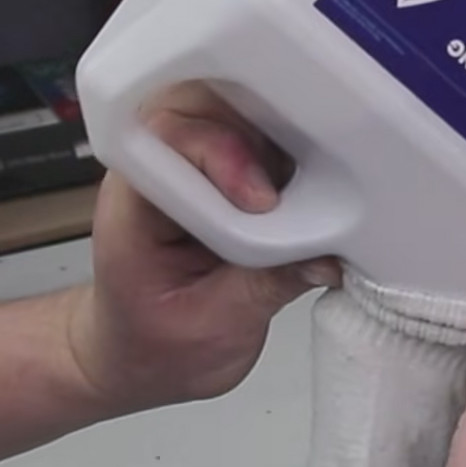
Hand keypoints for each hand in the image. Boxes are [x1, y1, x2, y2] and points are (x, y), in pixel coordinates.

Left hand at [65, 84, 337, 411]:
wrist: (142, 359)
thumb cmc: (154, 346)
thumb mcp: (210, 328)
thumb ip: (264, 287)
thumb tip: (327, 257)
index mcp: (138, 199)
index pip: (173, 138)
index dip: (222, 155)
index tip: (264, 203)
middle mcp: (168, 168)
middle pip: (213, 107)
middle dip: (263, 136)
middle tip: (302, 187)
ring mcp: (205, 168)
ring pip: (250, 121)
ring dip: (290, 149)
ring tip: (321, 193)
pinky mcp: (238, 179)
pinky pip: (273, 151)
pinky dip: (304, 167)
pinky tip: (327, 195)